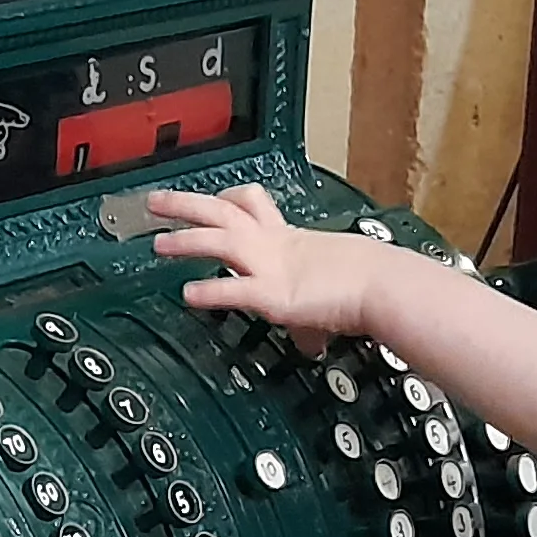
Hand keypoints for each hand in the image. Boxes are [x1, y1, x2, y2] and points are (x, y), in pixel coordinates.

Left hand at [144, 182, 402, 342]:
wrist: (382, 286)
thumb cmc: (366, 281)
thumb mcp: (329, 284)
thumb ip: (310, 312)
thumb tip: (314, 341)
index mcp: (287, 236)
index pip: (250, 202)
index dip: (225, 196)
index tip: (208, 195)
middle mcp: (273, 244)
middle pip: (220, 210)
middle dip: (185, 204)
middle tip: (154, 201)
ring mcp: (270, 266)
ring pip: (217, 241)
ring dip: (185, 240)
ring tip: (158, 244)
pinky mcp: (272, 294)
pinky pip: (232, 290)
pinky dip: (208, 291)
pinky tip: (189, 295)